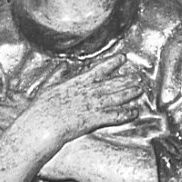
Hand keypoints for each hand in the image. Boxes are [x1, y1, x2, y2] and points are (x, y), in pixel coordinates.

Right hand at [23, 55, 143, 147]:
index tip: (122, 58)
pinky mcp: (95, 119)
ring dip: (130, 93)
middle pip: (112, 83)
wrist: (43, 123)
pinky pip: (115, 115)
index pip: (99, 69)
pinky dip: (126, 113)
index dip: (112, 63)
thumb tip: (63, 65)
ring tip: (139, 90)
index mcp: (77, 82)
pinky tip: (134, 112)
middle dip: (126, 80)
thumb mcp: (48, 86)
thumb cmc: (41, 108)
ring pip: (117, 97)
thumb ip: (58, 74)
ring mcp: (93, 105)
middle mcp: (88, 92)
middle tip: (137, 77)